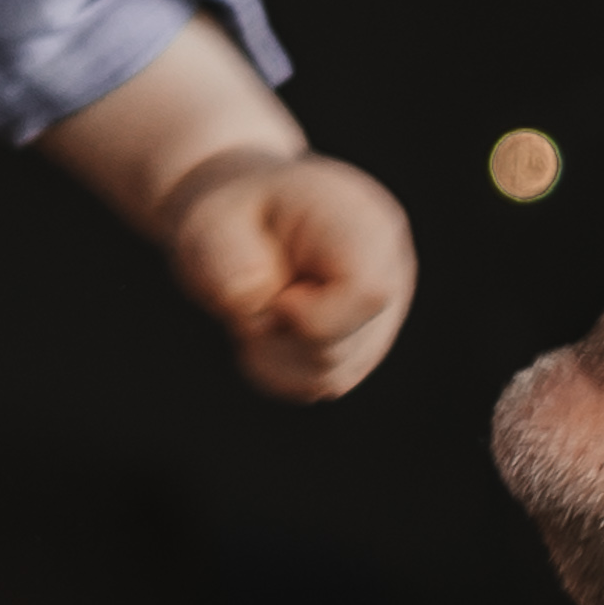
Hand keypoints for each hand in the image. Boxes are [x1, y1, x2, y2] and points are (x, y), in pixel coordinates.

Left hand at [160, 149, 417, 400]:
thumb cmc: (231, 217)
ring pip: (327, 377)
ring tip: (259, 303)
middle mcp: (391, 272)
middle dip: (275, 333)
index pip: (368, 292)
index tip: (270, 297)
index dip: (308, 315)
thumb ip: (224, 254)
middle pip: (338, 347)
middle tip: (250, 289)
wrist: (243, 222)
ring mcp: (382, 316)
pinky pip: (315, 388)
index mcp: (365, 223)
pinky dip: (275, 368)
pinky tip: (267, 326)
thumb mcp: (212, 219)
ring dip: (272, 352)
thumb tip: (249, 302)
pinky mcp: (361, 351)